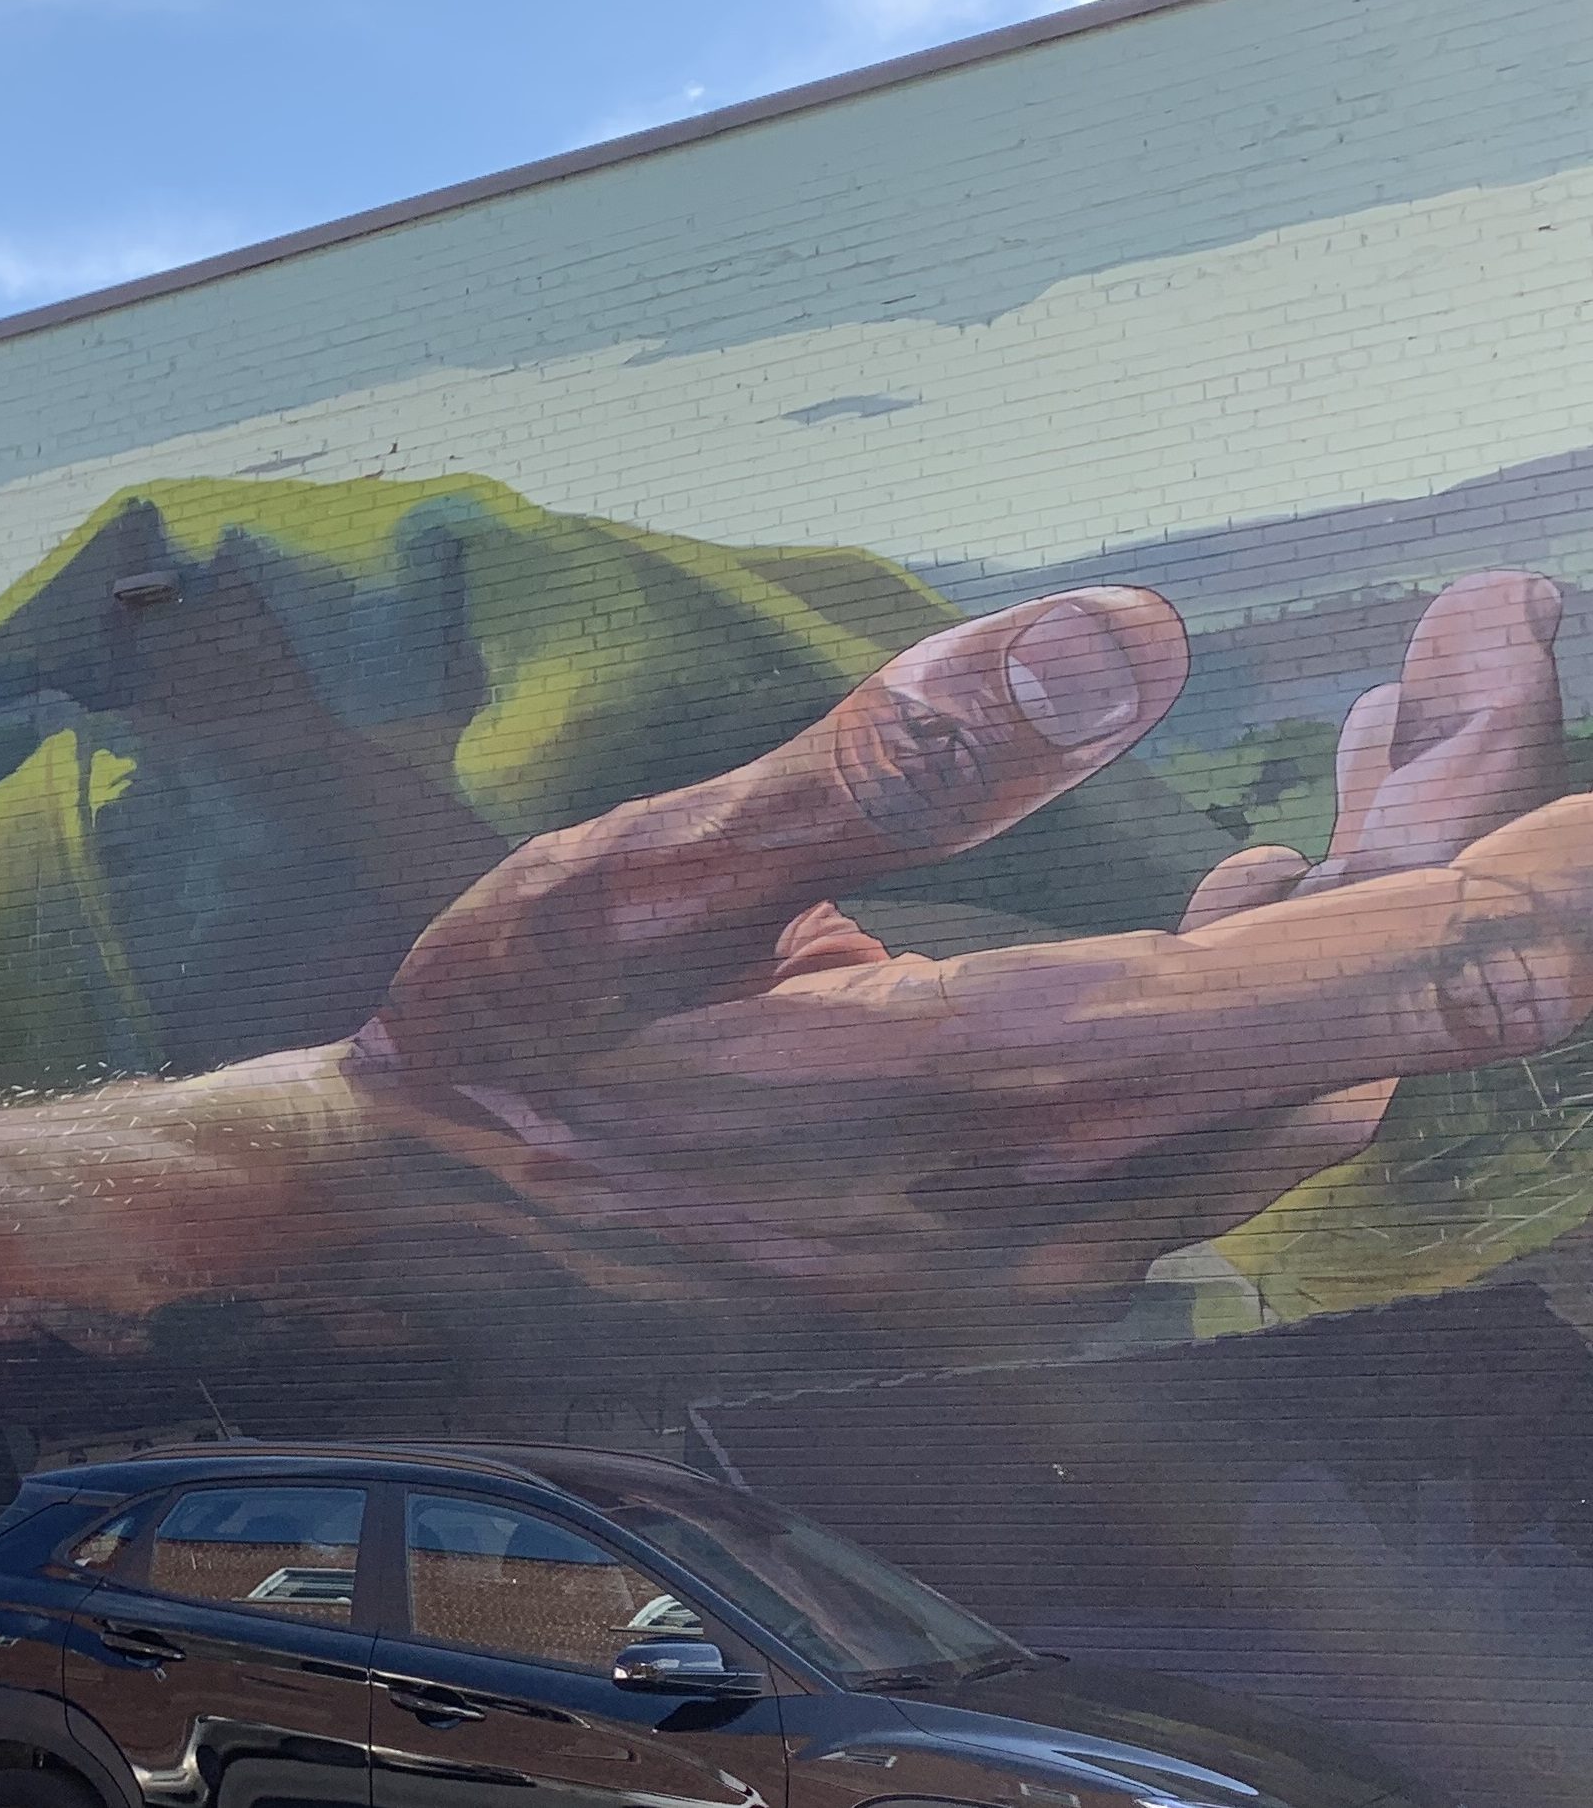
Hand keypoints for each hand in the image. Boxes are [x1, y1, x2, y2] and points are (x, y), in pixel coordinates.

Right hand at [351, 571, 1585, 1322]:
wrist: (421, 1243)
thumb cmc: (516, 1041)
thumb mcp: (637, 884)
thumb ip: (877, 771)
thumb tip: (1128, 640)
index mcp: (1016, 1090)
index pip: (1390, 976)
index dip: (1527, 841)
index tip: (1540, 668)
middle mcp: (1082, 1202)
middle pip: (1382, 1009)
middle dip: (1460, 808)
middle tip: (1471, 632)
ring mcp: (1064, 1256)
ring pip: (1321, 1069)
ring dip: (1381, 901)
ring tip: (1390, 726)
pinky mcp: (1027, 1268)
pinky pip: (1235, 1126)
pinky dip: (1290, 991)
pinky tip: (1252, 895)